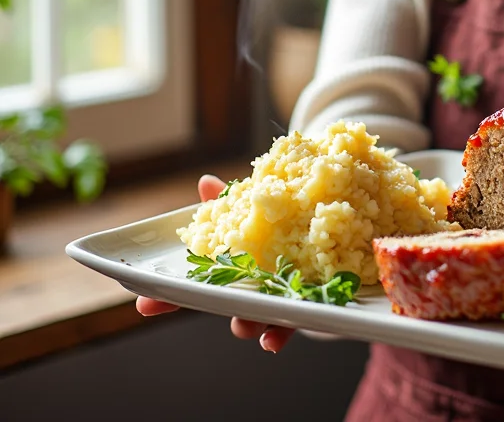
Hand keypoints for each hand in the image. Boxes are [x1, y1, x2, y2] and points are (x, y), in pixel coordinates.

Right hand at [134, 174, 294, 352]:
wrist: (343, 230)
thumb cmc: (292, 223)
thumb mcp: (264, 206)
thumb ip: (235, 202)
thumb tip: (205, 183)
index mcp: (240, 263)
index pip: (198, 281)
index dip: (168, 294)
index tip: (141, 302)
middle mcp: (256, 285)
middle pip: (223, 302)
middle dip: (195, 309)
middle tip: (170, 313)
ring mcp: (282, 298)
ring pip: (258, 318)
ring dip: (246, 325)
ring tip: (241, 327)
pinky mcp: (311, 305)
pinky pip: (296, 322)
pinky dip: (282, 332)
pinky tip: (272, 339)